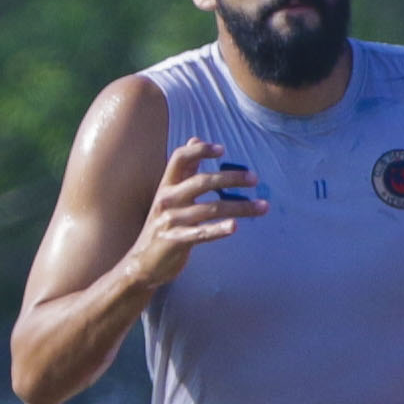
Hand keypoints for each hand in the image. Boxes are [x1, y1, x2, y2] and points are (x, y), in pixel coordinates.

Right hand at [122, 141, 261, 296]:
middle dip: (231, 178)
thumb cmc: (162, 227)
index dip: (200, 150)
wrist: (141, 264)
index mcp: (166, 186)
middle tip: (254, 179)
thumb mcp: (169, 196)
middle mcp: (167, 200)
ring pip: (211, 208)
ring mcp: (171, 221)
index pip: (180, 158)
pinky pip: (201, 233)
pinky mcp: (175, 241)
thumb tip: (195, 139)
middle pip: (202, 181)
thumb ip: (184, 170)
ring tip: (262, 207)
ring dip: (240, 207)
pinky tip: (234, 227)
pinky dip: (219, 229)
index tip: (222, 150)